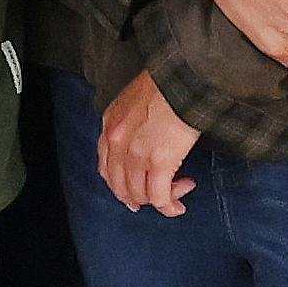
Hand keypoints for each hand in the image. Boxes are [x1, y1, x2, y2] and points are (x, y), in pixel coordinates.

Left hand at [93, 73, 197, 218]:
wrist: (181, 80)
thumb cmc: (164, 85)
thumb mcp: (133, 99)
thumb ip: (128, 121)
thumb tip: (143, 139)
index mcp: (109, 125)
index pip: (106, 169)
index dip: (120, 187)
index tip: (134, 195)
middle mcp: (117, 143)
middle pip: (120, 186)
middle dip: (140, 198)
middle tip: (159, 197)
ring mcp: (136, 155)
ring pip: (141, 195)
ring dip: (159, 200)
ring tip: (179, 191)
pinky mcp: (159, 162)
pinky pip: (160, 197)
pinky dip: (169, 206)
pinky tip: (178, 206)